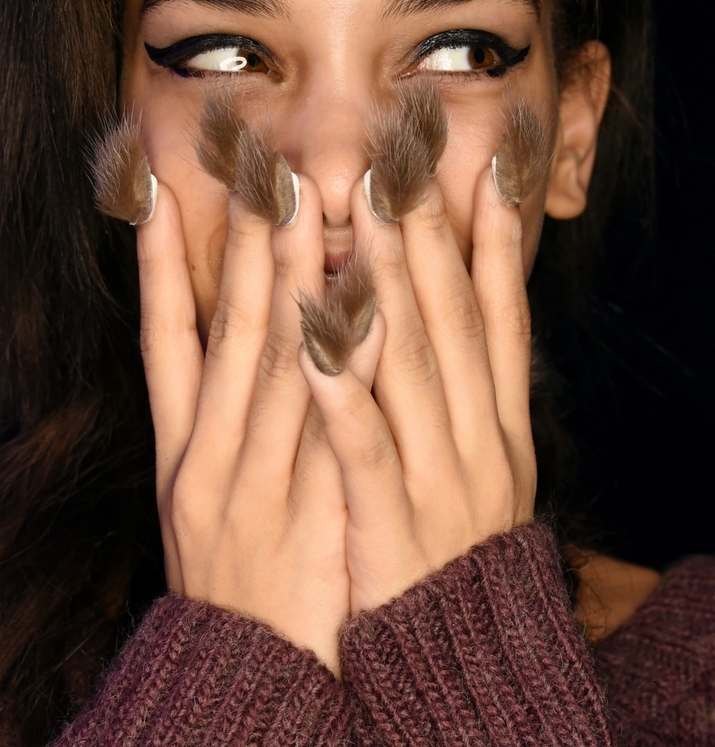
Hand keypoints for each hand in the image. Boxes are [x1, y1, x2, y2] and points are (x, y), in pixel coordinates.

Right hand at [137, 178, 371, 672]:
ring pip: (270, 366)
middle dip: (240, 249)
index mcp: (177, 451)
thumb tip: (250, 336)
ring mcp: (255, 484)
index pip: (160, 342)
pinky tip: (363, 306)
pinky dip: (342, 362)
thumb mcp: (200, 497)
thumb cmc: (233, 576)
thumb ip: (217, 420)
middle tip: (259, 171)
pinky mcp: (308, 513)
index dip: (152, 267)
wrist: (248, 670)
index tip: (158, 194)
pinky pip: (327, 425)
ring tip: (305, 209)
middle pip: (223, 335)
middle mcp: (207, 458)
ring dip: (287, 282)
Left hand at [300, 166, 536, 613]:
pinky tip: (315, 338)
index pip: (502, 320)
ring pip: (410, 365)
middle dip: (427, 241)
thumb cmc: (458, 544)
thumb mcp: (483, 465)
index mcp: (499, 425)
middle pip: (452, 323)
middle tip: (400, 166)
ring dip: (384, 287)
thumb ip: (470, 394)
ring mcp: (438, 478)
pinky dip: (343, 389)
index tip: (487, 178)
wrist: (463, 651)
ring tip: (360, 218)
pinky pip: (365, 447)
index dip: (497, 248)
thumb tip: (450, 313)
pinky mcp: (391, 521)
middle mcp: (478, 439)